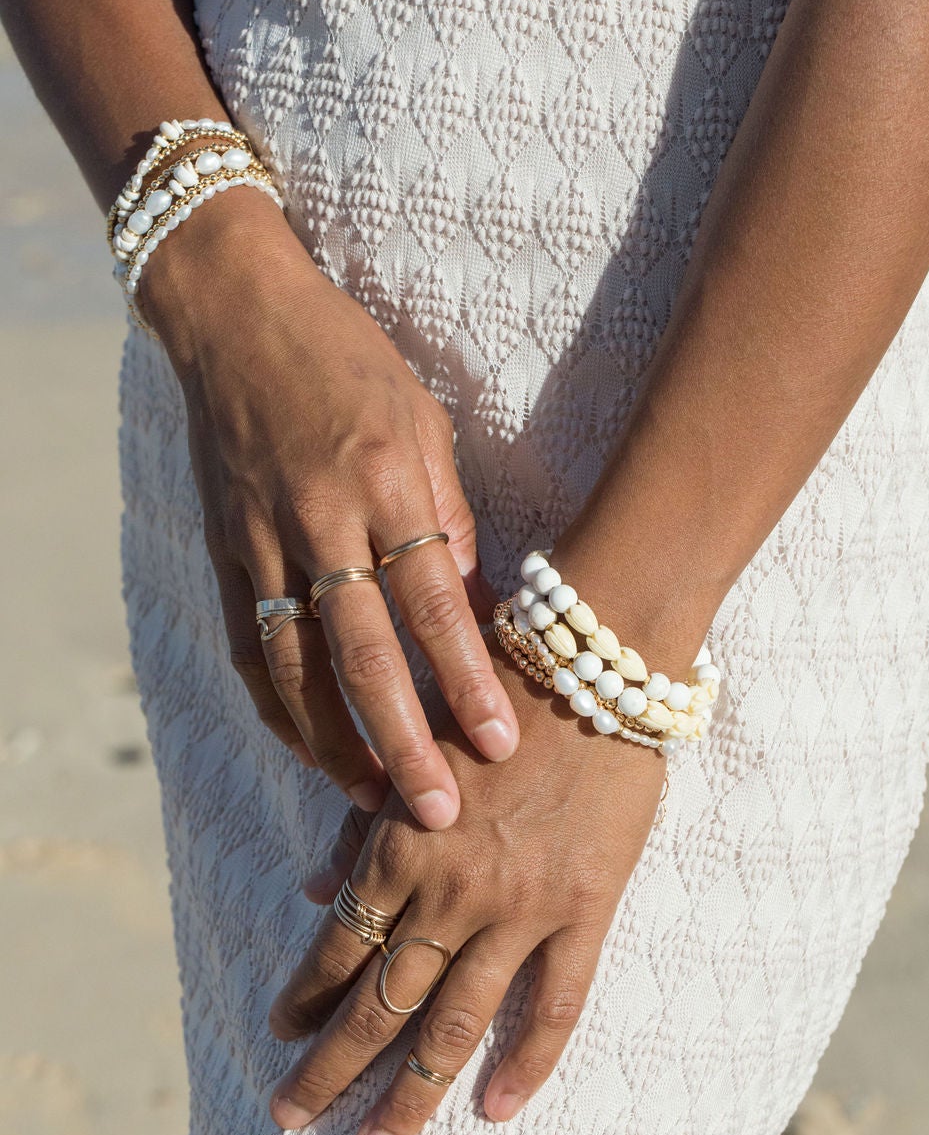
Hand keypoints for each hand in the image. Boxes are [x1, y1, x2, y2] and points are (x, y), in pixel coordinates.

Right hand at [138, 190, 519, 826]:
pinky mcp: (225, 552)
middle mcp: (320, 518)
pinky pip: (250, 646)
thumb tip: (467, 606)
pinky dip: (280, 707)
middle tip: (438, 815)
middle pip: (364, 653)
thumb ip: (446, 516)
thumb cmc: (349, 362)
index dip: (467, 679)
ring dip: (335, 744)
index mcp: (386, 481)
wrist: (237, 319)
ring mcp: (263, 540)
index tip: (498, 744)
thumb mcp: (423, 420)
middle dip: (404, 741)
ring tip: (375, 801)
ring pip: (297, 666)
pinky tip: (311, 749)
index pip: (433, 602)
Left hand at [265, 632, 667, 1134]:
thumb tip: (313, 888)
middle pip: (380, 1002)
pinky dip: (528, 1062)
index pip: (337, 946)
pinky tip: (497, 1108)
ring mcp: (520, 907)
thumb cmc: (494, 695)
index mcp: (400, 846)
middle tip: (290, 1118)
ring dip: (410, 1090)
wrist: (591, 664)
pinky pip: (556, 1003)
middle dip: (330, 1068)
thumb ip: (364, 825)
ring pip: (455, 1022)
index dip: (304, 998)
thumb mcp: (413, 751)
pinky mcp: (584, 908)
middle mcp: (451, 890)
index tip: (279, 1035)